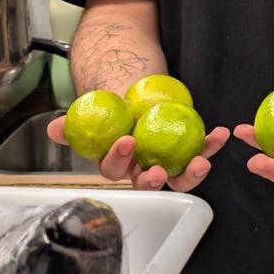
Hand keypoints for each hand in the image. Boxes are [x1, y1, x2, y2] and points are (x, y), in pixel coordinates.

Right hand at [45, 114, 229, 192]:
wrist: (137, 90)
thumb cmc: (113, 104)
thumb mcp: (94, 109)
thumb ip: (75, 122)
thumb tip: (52, 129)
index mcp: (117, 163)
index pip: (113, 169)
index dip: (119, 159)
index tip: (127, 141)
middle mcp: (141, 169)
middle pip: (148, 183)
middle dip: (153, 180)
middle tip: (160, 170)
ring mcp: (167, 163)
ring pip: (178, 178)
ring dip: (191, 173)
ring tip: (201, 161)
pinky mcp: (188, 152)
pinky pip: (201, 152)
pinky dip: (211, 145)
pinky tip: (220, 133)